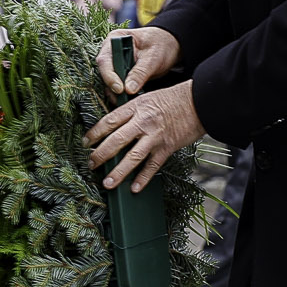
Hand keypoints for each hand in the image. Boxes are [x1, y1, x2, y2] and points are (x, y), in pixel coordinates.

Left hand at [86, 81, 204, 191]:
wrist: (200, 102)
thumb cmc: (175, 98)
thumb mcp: (148, 98)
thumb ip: (131, 111)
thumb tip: (115, 126)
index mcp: (136, 107)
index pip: (109, 121)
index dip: (94, 133)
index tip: (85, 142)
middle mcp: (143, 122)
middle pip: (116, 140)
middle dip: (100, 155)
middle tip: (91, 164)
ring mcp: (155, 136)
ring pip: (132, 157)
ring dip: (118, 172)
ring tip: (107, 183)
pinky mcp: (167, 147)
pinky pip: (152, 166)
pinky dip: (143, 178)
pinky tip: (134, 188)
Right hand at [93, 25, 180, 97]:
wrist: (169, 45)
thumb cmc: (161, 44)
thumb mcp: (153, 57)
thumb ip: (140, 72)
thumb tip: (128, 89)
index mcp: (115, 39)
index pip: (105, 60)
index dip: (110, 76)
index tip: (120, 89)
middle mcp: (111, 51)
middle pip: (105, 72)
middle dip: (113, 87)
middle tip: (124, 100)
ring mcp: (114, 63)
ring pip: (109, 81)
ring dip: (117, 94)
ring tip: (128, 102)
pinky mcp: (120, 74)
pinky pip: (117, 86)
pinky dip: (123, 94)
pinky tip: (131, 100)